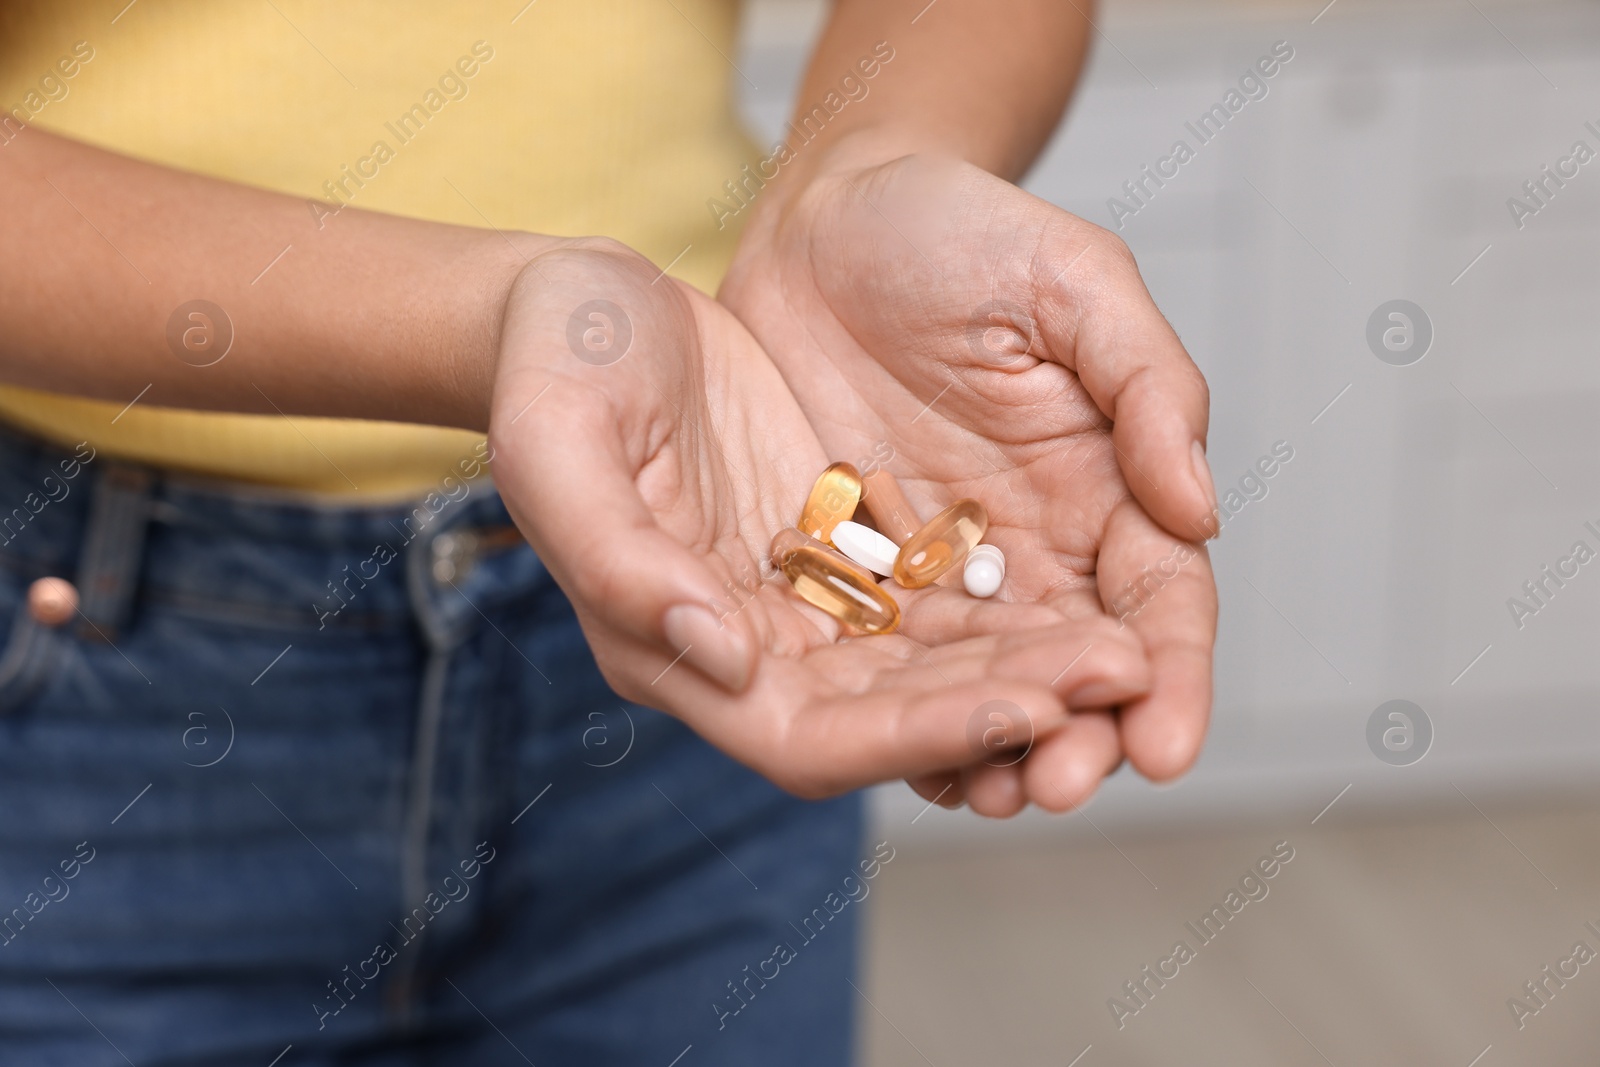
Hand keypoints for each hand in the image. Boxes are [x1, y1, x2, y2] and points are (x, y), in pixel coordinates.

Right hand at [485, 238, 1154, 799]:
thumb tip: (728, 659)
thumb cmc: (554, 361)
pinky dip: (1011, 606)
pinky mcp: (841, 544)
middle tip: (1117, 681)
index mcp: (675, 646)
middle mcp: (750, 648)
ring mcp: (802, 600)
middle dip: (1008, 710)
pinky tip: (1086, 595)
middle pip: (897, 718)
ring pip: (934, 666)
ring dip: (1029, 668)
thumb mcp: (560, 445)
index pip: (813, 739)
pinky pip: (941, 595)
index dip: (920, 736)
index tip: (1024, 710)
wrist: (587, 300)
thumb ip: (621, 564)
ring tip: (1127, 652)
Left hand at [721, 150, 1218, 813]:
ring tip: (986, 796)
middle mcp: (1034, 544)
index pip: (1157, 600)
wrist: (826, 217)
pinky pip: (883, 659)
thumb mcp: (1072, 282)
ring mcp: (942, 567)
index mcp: (1105, 482)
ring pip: (981, 682)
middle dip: (1078, 734)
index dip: (1168, 676)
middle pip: (1074, 665)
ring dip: (990, 746)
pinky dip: (897, 715)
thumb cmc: (959, 232)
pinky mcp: (856, 572)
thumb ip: (1147, 386)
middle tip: (1059, 786)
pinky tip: (897, 760)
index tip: (1163, 744)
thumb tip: (1200, 512)